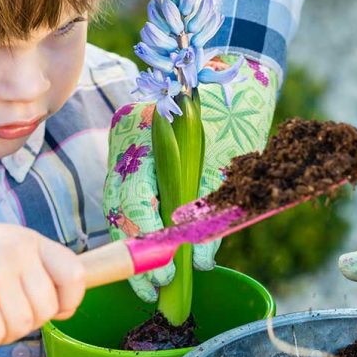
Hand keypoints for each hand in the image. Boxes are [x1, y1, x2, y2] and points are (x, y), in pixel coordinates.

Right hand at [0, 210, 84, 350]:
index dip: (68, 302)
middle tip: (1, 318)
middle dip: (26, 324)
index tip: (51, 311)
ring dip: (1, 335)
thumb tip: (61, 310)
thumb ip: (32, 269)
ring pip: (21, 325)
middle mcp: (17, 252)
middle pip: (46, 310)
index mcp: (30, 240)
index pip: (74, 275)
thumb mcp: (4, 245)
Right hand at [104, 54, 276, 301]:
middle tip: (155, 288)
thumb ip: (213, 202)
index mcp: (142, 130)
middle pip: (118, 205)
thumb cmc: (234, 101)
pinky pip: (133, 199)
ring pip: (121, 206)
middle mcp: (126, 140)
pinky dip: (144, 229)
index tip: (162, 270)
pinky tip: (155, 256)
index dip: (145, 237)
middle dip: (135, 252)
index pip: (131, 193)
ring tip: (153, 285)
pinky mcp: (139, 159)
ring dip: (136, 246)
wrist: (238, 67)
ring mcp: (128, 149)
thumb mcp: (230, 150)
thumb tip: (202, 258)